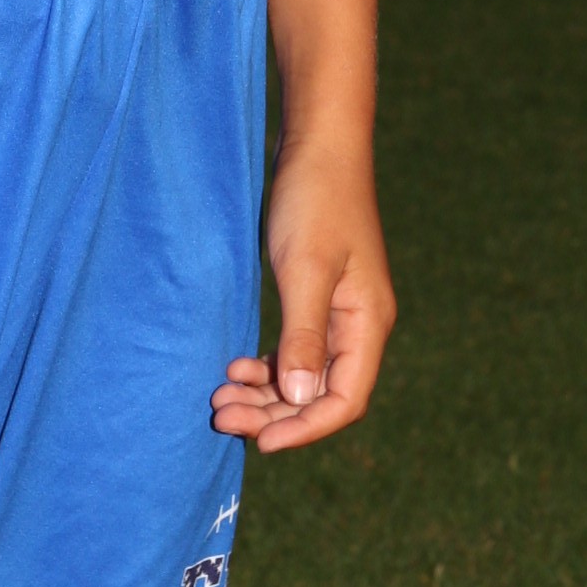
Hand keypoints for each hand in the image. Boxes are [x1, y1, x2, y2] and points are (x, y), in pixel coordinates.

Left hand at [212, 145, 395, 454]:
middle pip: (320, 395)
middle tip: (220, 415)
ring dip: (265, 392)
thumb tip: (302, 401)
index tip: (260, 442)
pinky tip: (236, 365)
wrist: (318, 144)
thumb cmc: (314, 199)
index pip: (345, 400)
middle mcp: (357, 326)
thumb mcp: (305, 268)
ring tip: (220, 396)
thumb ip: (303, 335)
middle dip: (273, 413)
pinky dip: (266, 365)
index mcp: (367, 324)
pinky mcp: (315, 296)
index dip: (305, 428)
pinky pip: (293, 349)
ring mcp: (337, 312)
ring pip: (303, 375)